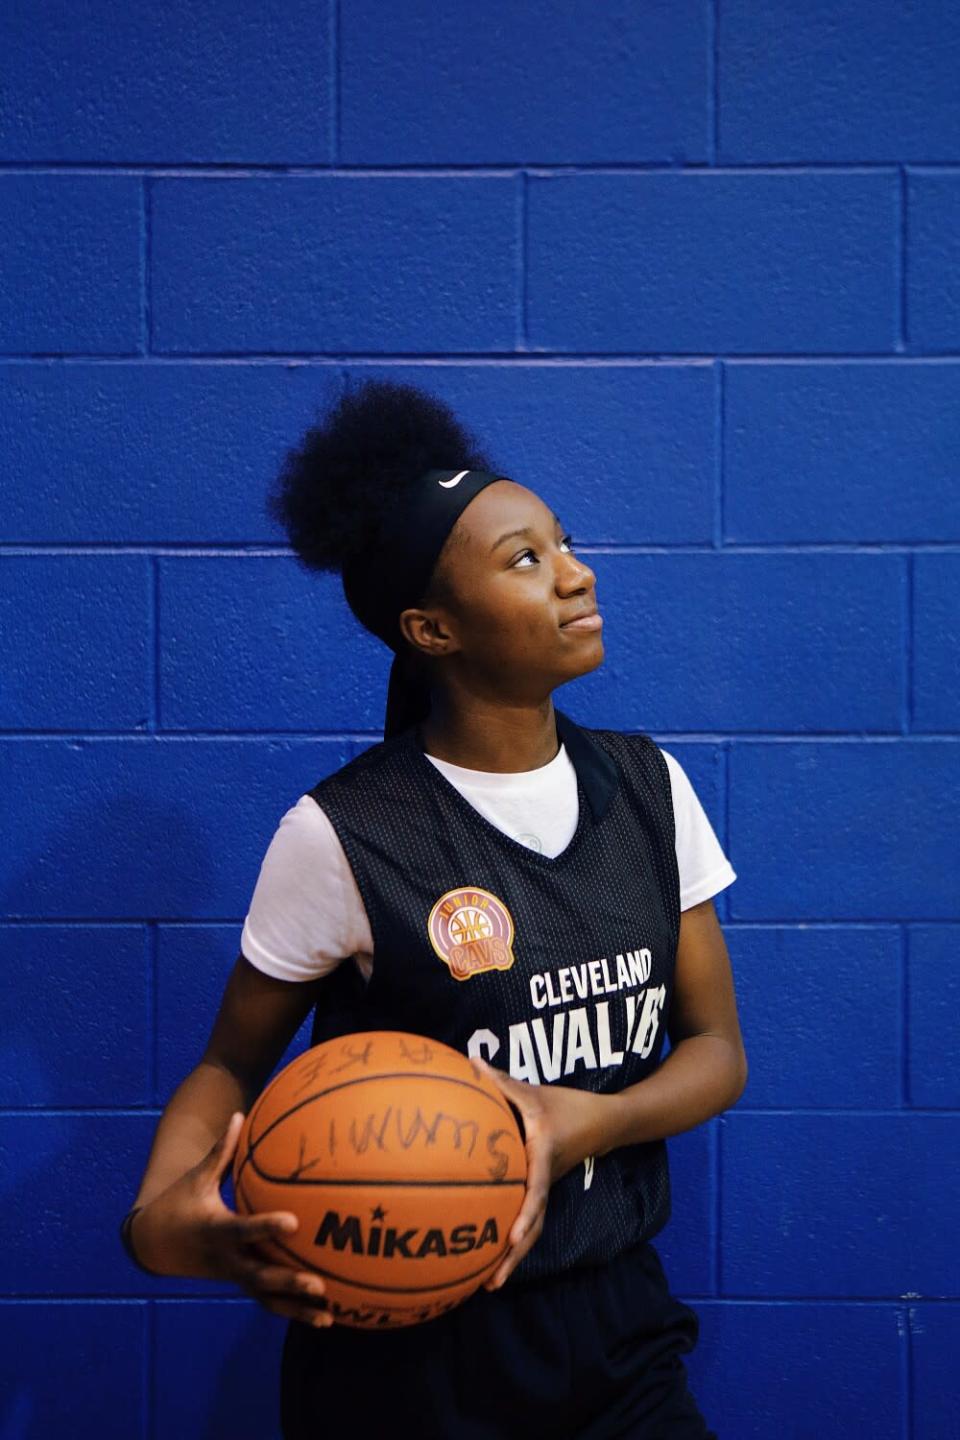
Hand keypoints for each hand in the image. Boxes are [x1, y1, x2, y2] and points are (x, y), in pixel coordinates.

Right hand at [130, 1112, 332, 1327]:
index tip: (295, 1222)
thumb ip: (222, 1151)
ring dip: (296, 1309)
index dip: (267, 1227)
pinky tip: (325, 1316)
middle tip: (319, 1284)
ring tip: (329, 1316)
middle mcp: (227, 1260)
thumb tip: (240, 1114)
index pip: (243, 1230)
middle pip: (260, 1276)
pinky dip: (293, 1310)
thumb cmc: (179, 1204)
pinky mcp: (241, 1283)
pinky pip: (268, 1300)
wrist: (155, 1245)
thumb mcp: (197, 1177)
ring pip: (266, 1298)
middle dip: (288, 1281)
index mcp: (216, 1231)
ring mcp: (234, 1276)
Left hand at [470, 1059, 608, 1290]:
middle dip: (513, 1256)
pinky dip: (513, 1241)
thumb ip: (501, 1081)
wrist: (605, 1121)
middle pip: (534, 1224)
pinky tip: (491, 1256)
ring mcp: (547, 1189)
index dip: (525, 1212)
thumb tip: (469, 1062)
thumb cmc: (568, 1105)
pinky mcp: (543, 1191)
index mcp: (545, 1154)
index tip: (510, 1237)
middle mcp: (547, 1179)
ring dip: (513, 1257)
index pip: (536, 1187)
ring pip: (533, 1228)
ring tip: (488, 1284)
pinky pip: (529, 1220)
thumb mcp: (535, 1091)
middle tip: (490, 1284)